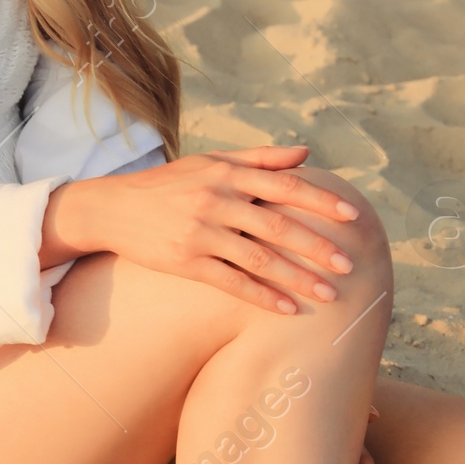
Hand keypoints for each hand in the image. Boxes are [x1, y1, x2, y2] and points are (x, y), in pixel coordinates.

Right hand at [42, 146, 361, 311]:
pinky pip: (232, 283)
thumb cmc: (169, 185)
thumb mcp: (211, 162)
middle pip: (278, 225)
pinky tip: (288, 309)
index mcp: (227, 174)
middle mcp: (217, 201)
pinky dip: (263, 297)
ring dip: (298, 278)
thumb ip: (260, 159)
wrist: (112, 208)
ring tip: (329, 294)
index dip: (321, 200)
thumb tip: (306, 154)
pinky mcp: (186, 262)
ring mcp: (201, 233)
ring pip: (260, 259)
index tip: (352, 215)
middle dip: (317, 246)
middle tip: (350, 264)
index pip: (285, 185)